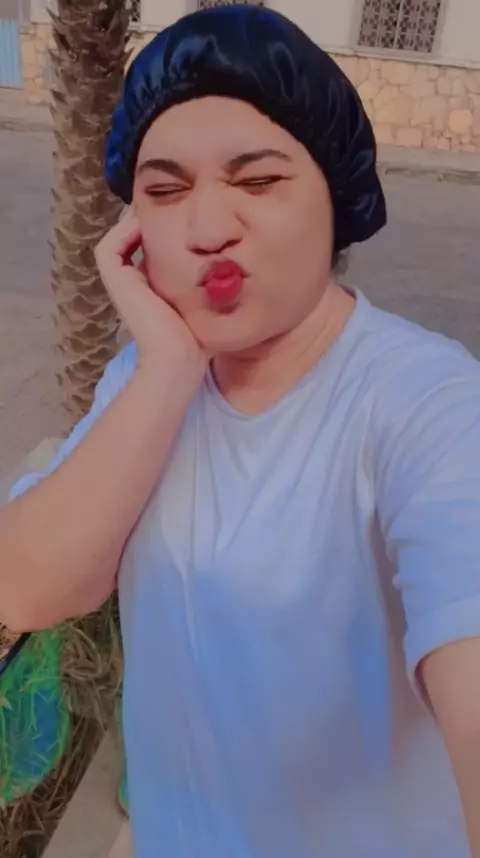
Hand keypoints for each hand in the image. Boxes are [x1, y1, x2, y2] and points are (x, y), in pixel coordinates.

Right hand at [94, 207, 206, 384]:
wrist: (179, 357)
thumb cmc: (199, 337)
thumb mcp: (208, 300)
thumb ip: (212, 280)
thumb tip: (230, 256)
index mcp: (153, 286)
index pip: (152, 247)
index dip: (166, 229)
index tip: (187, 214)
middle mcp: (134, 281)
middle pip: (135, 239)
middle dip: (152, 219)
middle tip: (175, 202)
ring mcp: (121, 281)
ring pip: (120, 238)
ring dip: (136, 220)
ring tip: (159, 206)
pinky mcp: (115, 280)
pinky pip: (110, 246)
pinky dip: (124, 230)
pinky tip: (148, 223)